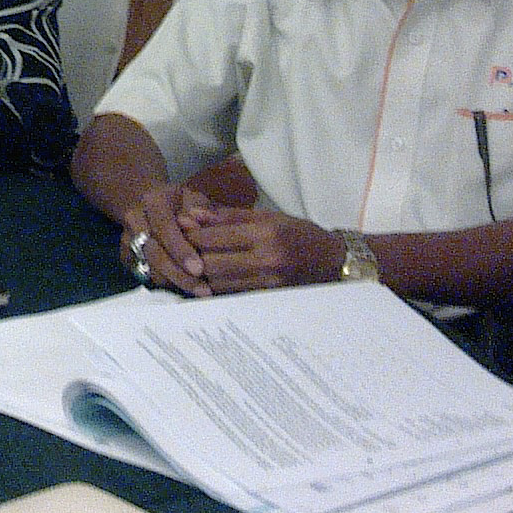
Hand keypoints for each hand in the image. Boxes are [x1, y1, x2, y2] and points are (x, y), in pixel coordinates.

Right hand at [121, 182, 214, 292]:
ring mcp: (127, 239)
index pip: (163, 227)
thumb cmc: (184, 204)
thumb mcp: (197, 200)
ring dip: (174, 282)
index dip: (181, 250)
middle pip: (152, 252)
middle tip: (203, 289)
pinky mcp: (126, 257)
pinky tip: (187, 287)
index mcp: (153, 201)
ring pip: (147, 268)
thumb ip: (201, 210)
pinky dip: (166, 284)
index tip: (199, 269)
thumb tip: (200, 221)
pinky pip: (145, 276)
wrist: (156, 208)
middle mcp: (134, 219)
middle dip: (178, 274)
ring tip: (199, 290)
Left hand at [177, 206, 346, 295]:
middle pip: (210, 263)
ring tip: (191, 264)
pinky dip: (216, 287)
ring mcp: (268, 282)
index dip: (190, 234)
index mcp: (265, 233)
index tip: (178, 230)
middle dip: (190, 256)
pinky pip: (231, 294)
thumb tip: (192, 215)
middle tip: (179, 250)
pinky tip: (209, 278)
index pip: (214, 237)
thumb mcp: (268, 217)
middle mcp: (266, 260)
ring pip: (217, 282)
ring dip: (200, 275)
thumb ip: (228, 216)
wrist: (333, 262)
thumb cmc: (299, 234)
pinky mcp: (267, 298)